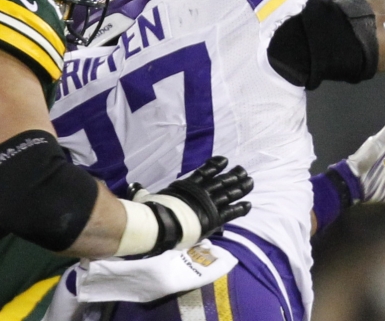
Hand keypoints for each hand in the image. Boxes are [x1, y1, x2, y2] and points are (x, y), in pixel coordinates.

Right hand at [130, 156, 252, 252]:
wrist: (161, 224)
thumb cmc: (152, 211)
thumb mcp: (147, 198)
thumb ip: (144, 192)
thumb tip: (135, 187)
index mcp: (186, 186)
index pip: (204, 172)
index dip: (215, 165)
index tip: (224, 160)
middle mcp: (200, 192)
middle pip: (221, 181)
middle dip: (234, 175)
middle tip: (243, 170)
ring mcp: (209, 204)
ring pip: (229, 193)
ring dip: (241, 187)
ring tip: (250, 181)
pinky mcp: (215, 217)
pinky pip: (231, 212)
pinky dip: (240, 208)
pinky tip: (249, 204)